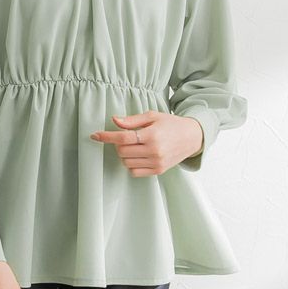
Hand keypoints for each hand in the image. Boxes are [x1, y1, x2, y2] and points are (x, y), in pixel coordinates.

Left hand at [89, 110, 203, 176]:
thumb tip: (114, 120)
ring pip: (126, 163)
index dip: (106, 137)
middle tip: (125, 138)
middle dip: (118, 144)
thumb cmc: (170, 124)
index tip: (95, 135)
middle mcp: (154, 151)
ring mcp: (156, 162)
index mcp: (152, 135)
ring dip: (124, 155)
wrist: (191, 137)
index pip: (123, 138)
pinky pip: (134, 172)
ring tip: (134, 146)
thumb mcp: (152, 116)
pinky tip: (137, 156)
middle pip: (122, 151)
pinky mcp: (158, 171)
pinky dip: (131, 165)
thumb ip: (132, 120)